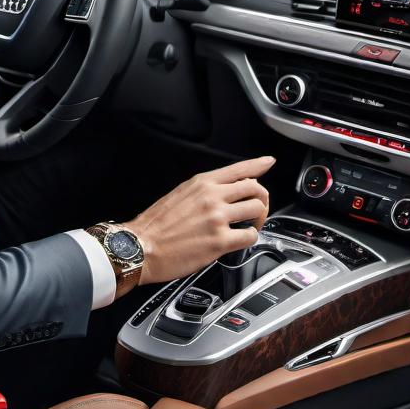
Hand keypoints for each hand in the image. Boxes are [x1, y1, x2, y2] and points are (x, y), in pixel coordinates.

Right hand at [123, 156, 273, 286]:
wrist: (141, 246)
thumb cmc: (155, 224)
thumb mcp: (180, 194)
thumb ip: (204, 191)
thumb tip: (223, 193)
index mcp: (202, 183)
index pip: (239, 168)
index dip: (258, 164)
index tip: (268, 162)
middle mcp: (212, 197)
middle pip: (255, 188)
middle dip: (262, 199)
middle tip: (257, 210)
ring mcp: (217, 218)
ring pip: (257, 210)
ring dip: (258, 220)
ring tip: (249, 226)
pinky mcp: (220, 241)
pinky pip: (250, 236)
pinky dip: (250, 238)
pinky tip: (239, 241)